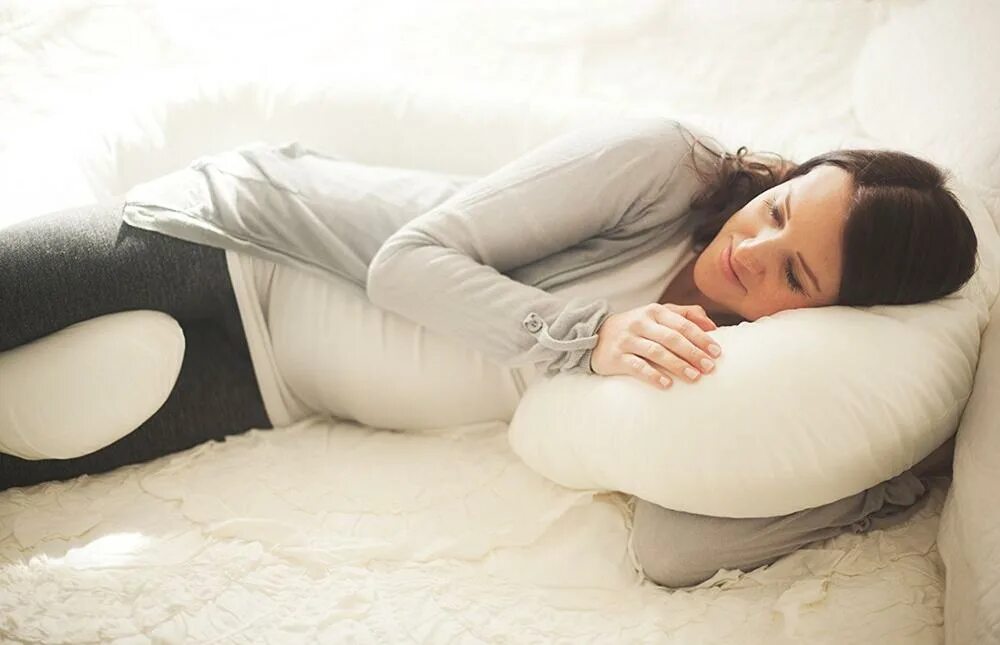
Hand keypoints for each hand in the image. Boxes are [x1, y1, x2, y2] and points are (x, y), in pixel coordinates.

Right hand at [590, 303, 721, 389]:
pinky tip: (667, 384)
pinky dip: (653, 375)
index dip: (701, 338)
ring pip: (656, 352)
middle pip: (671, 338)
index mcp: (654, 311)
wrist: (596, 336)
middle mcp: (640, 323)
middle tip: (710, 368)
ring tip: (695, 377)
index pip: (682, 324)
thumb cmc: (636, 327)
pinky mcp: (616, 357)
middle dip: (693, 353)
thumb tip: (713, 326)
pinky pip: (637, 367)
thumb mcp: (657, 315)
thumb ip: (685, 314)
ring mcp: (627, 340)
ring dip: (677, 365)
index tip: (717, 352)